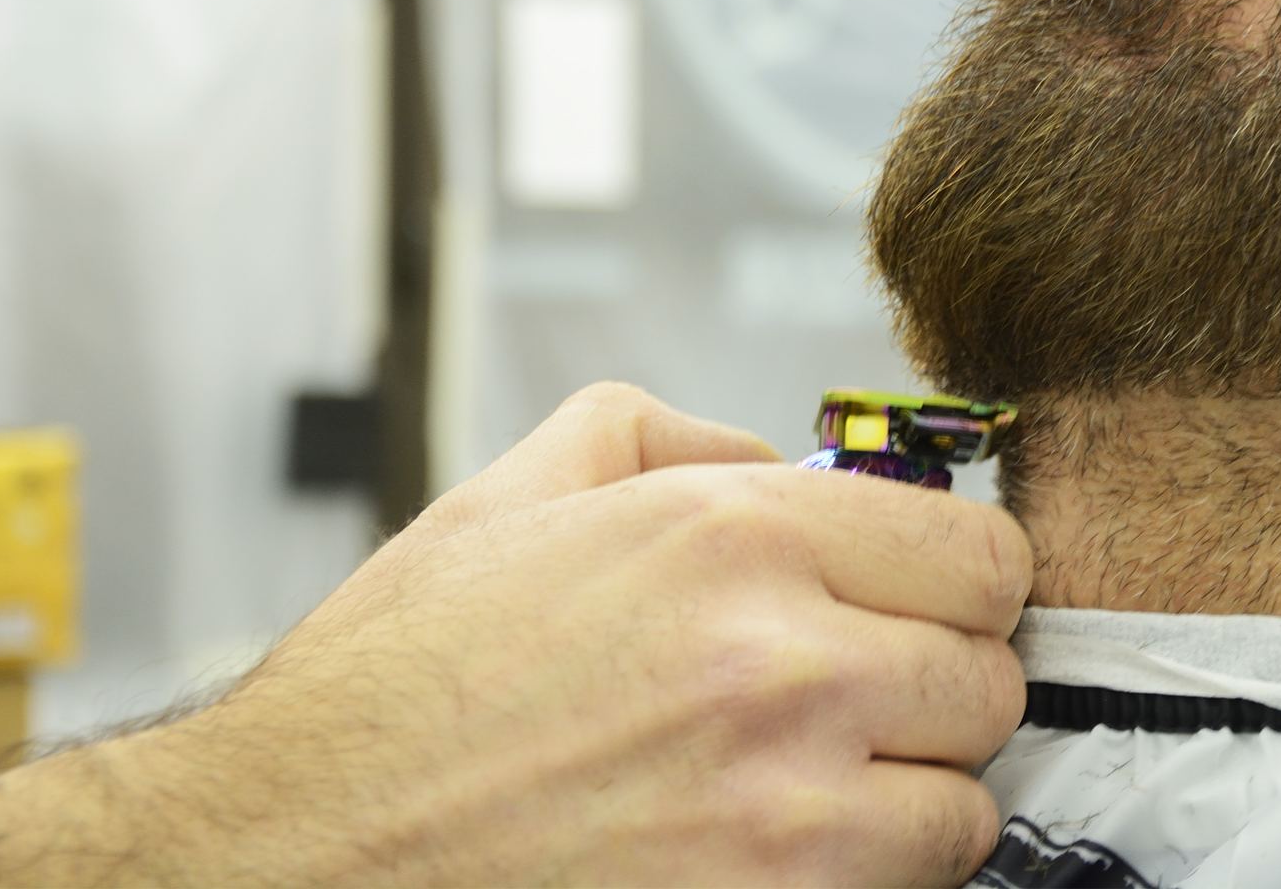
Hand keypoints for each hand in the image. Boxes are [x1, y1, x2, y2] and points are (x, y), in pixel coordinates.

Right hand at [0, 383, 1031, 886]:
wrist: (287, 865)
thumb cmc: (393, 694)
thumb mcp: (514, 495)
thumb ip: (668, 435)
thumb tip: (784, 456)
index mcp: (734, 536)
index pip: (985, 555)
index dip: (956, 582)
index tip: (921, 604)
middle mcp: (784, 665)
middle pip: (992, 678)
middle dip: (934, 686)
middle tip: (852, 700)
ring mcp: (788, 815)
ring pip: (967, 803)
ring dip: (908, 798)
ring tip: (806, 791)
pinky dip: (867, 881)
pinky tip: (777, 858)